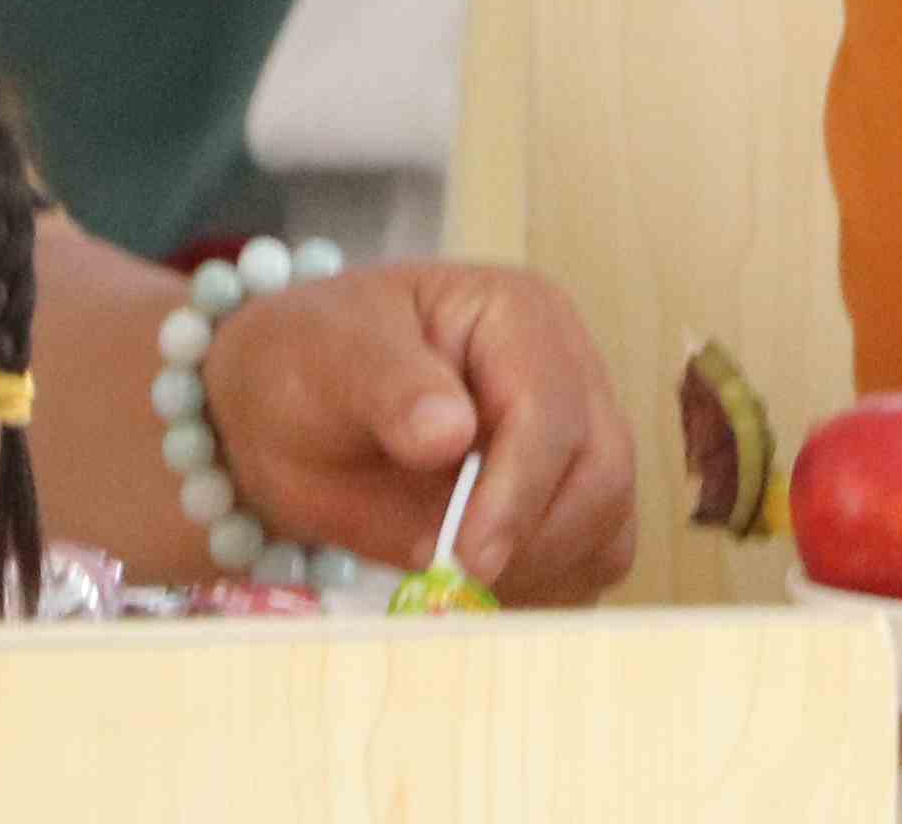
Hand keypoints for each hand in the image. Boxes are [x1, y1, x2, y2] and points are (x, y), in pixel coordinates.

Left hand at [200, 261, 637, 602]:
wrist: (294, 413)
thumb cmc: (308, 370)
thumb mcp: (323, 363)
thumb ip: (388, 389)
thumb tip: (452, 431)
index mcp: (517, 314)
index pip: (549, 409)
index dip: (516, 491)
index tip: (467, 556)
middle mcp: (568, 367)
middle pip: (601, 470)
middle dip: (532, 540)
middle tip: (455, 583)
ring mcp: (581, 431)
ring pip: (607, 521)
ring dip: (539, 569)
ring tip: (454, 579)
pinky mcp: (575, 494)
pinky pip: (596, 556)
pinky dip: (549, 586)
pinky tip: (481, 585)